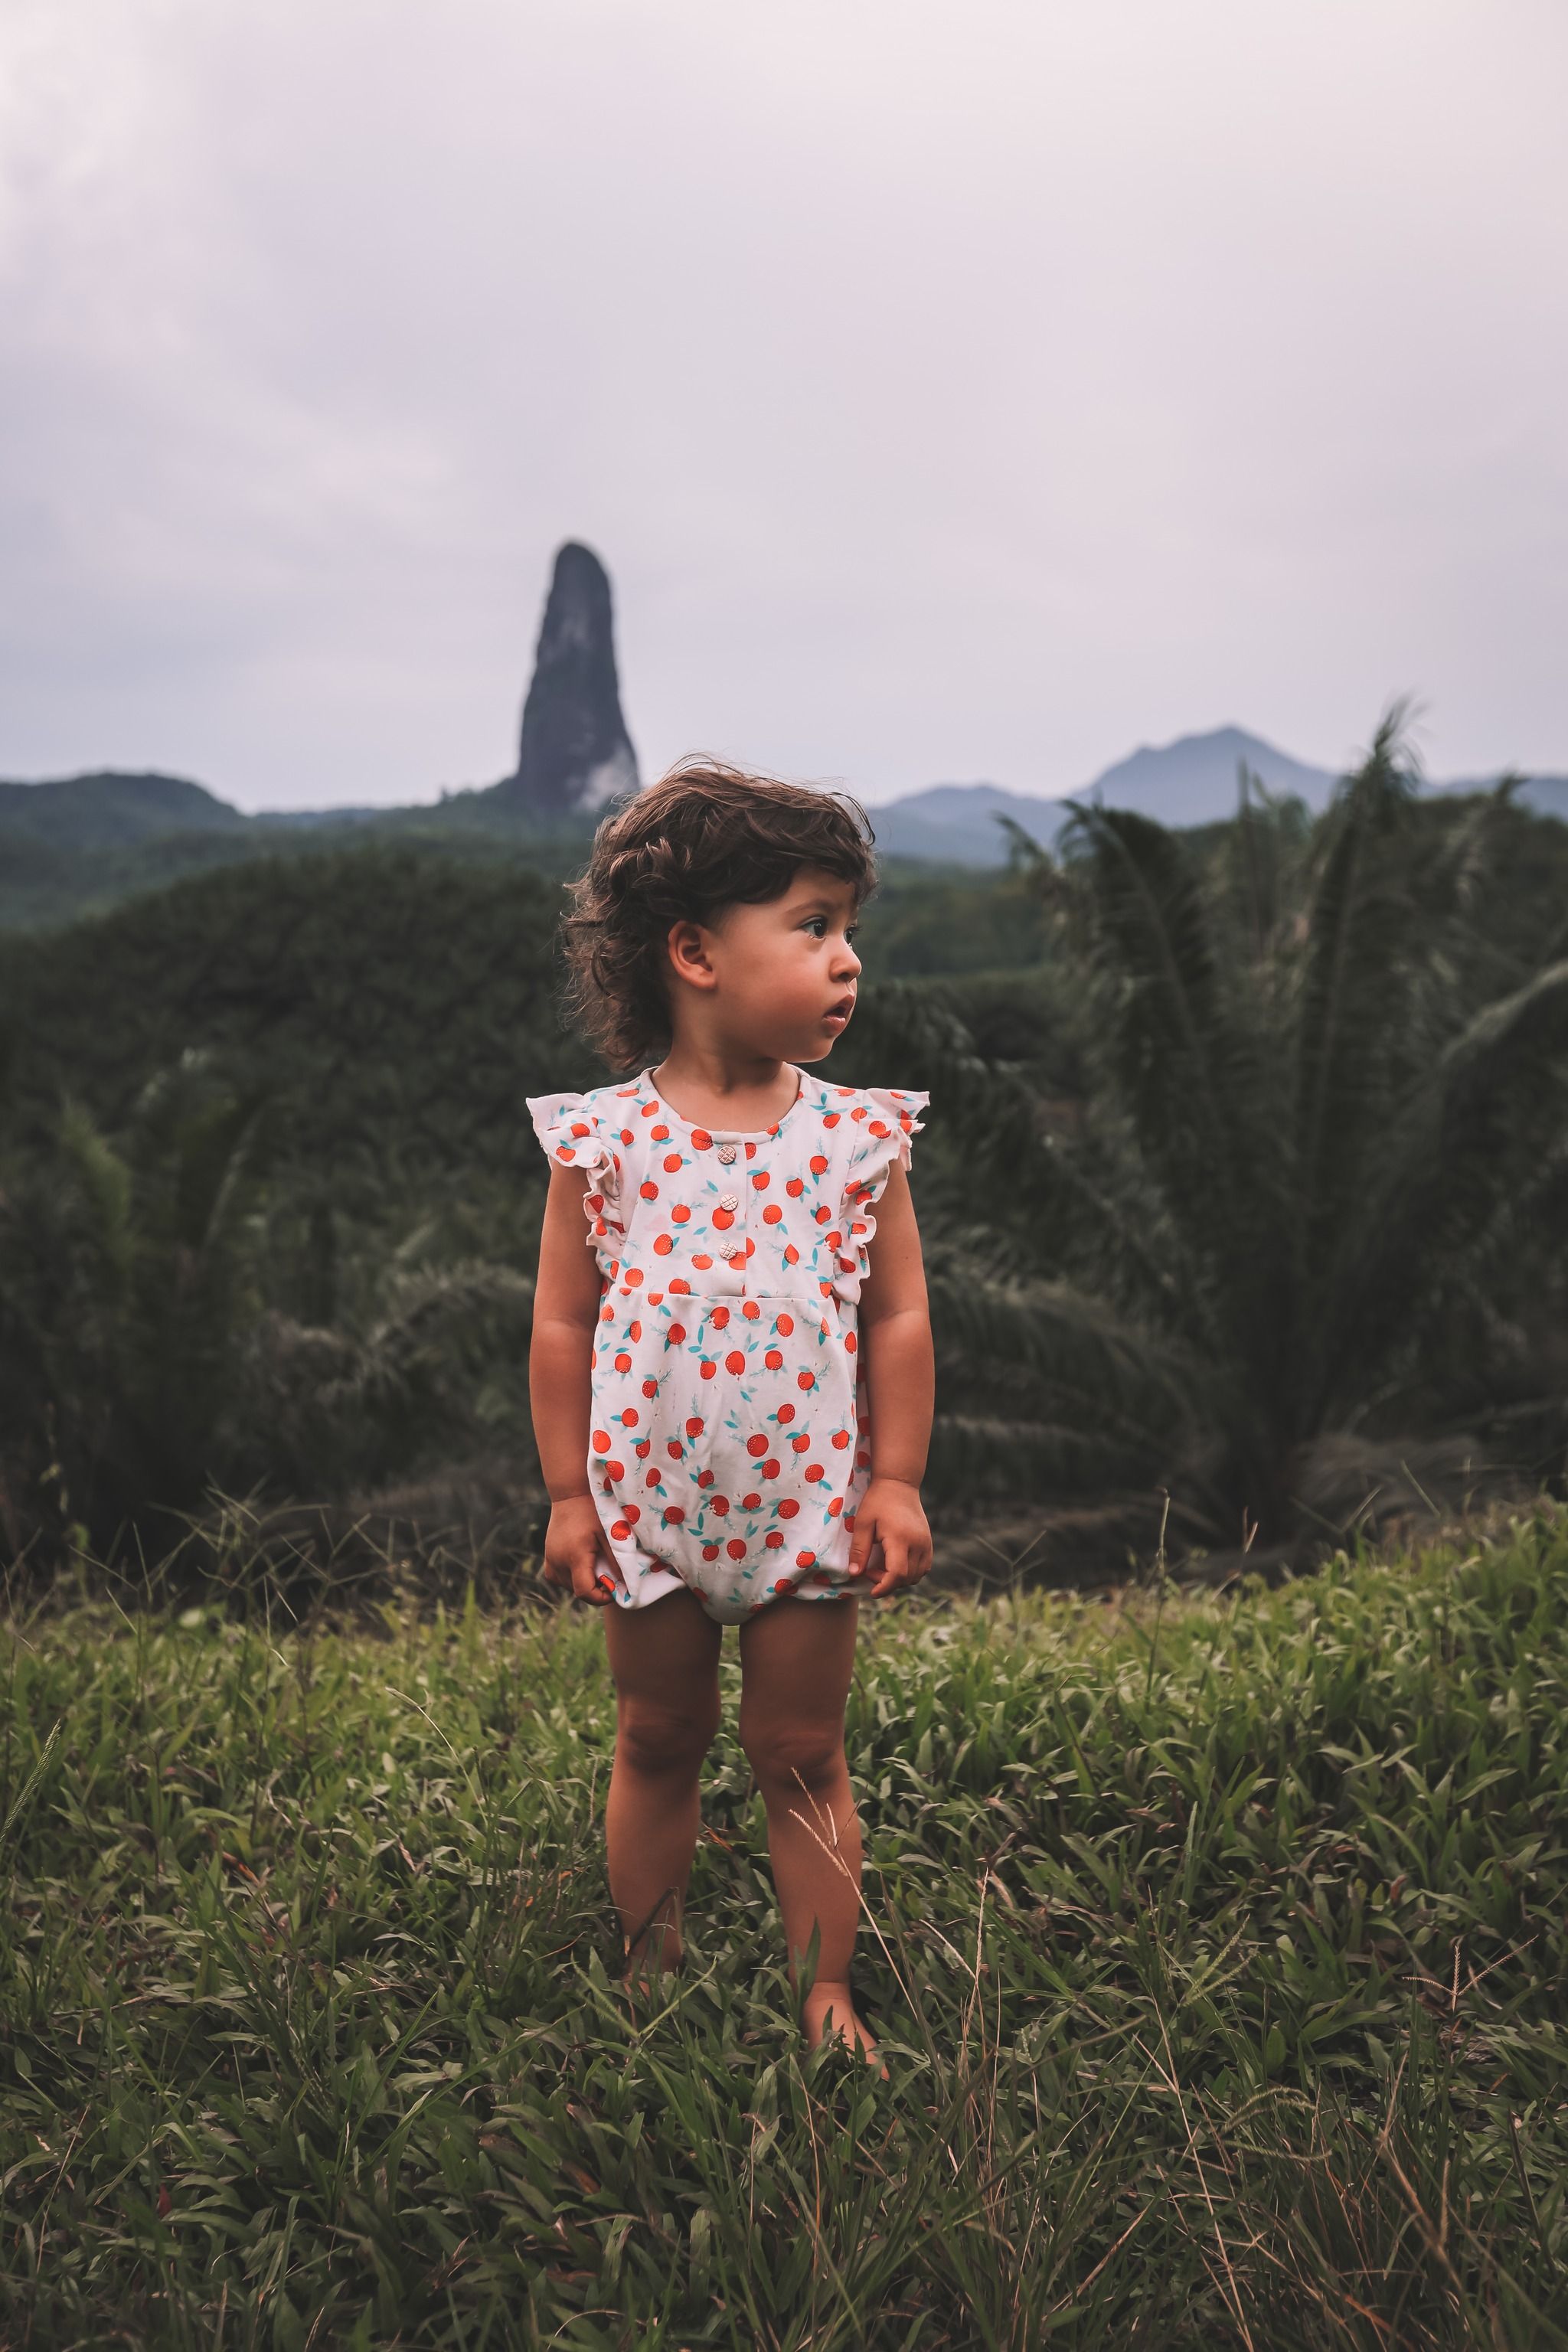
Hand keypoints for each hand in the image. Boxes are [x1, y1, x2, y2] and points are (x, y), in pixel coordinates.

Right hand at [541, 1494, 616, 1607]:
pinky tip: (583, 1565)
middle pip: (577, 1591)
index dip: (600, 1598)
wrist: (570, 1496)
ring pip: (568, 1587)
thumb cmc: (593, 1511)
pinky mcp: (547, 1559)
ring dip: (584, 1583)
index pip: (584, 1592)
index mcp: (575, 1556)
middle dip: (595, 1590)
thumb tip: (625, 1585)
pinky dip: (572, 1578)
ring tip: (597, 1566)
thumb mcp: (609, 1534)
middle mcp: (558, 1562)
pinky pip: (559, 1579)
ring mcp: (550, 1561)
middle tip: (609, 1575)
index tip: (613, 1590)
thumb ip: (617, 1560)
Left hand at [846, 1476, 932, 1600]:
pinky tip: (895, 1563)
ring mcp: (926, 1543)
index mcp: (900, 1538)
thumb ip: (859, 1550)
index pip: (897, 1574)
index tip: (871, 1591)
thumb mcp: (863, 1523)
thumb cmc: (877, 1501)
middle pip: (907, 1578)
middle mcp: (918, 1543)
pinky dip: (910, 1572)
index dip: (884, 1587)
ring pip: (917, 1576)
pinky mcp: (929, 1543)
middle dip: (887, 1582)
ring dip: (899, 1579)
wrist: (899, 1484)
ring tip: (881, 1566)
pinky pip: (923, 1568)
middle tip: (870, 1569)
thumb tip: (855, 1574)